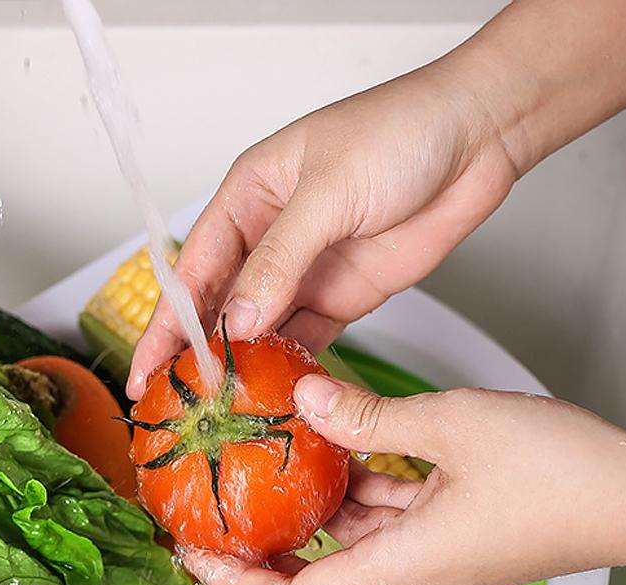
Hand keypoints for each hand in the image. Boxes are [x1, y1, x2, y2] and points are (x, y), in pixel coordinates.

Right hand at [127, 66, 518, 398]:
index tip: (146, 369)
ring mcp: (306, 271)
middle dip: (197, 354)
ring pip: (261, 329)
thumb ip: (280, 260)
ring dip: (243, 367)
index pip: (192, 269)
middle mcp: (268, 238)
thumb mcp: (328, 192)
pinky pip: (306, 339)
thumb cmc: (401, 132)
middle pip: (219, 306)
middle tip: (176, 404)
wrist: (479, 137)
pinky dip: (290, 367)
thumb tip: (239, 321)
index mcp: (248, 198)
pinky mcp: (343, 296)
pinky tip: (274, 394)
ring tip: (221, 411)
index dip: (167, 323)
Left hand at [180, 376, 625, 584]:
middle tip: (214, 515)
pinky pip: (384, 521)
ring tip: (263, 475)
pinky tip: (339, 448)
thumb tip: (307, 399)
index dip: (236, 582)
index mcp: (402, 567)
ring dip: (307, 515)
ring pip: (347, 543)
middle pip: (310, 577)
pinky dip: (355, 493)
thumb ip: (369, 414)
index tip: (194, 554)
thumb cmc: (567, 478)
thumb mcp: (454, 425)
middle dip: (259, 550)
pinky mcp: (449, 537)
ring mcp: (430, 558)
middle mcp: (410, 575)